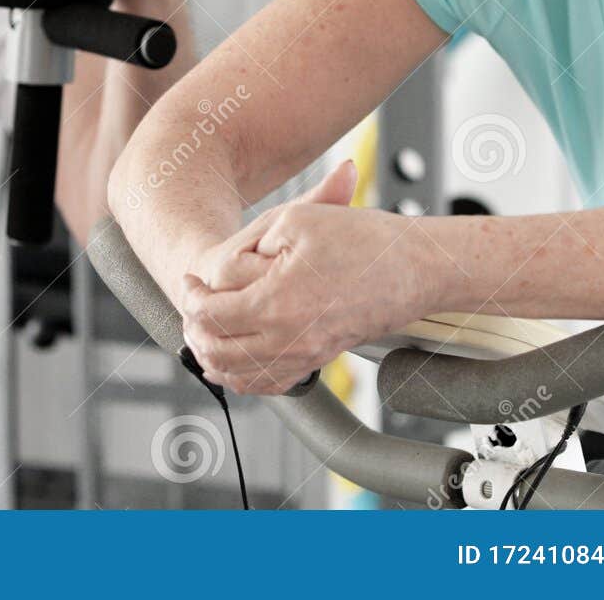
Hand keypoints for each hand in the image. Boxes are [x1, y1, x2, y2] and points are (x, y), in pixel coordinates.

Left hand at [180, 162, 444, 394]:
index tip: (190, 281)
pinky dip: (241, 376)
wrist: (414, 268)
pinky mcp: (318, 362)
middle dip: (194, 327)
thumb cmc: (362, 239)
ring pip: (238, 376)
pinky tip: (232, 357)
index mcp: (277, 303)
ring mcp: (305, 357)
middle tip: (192, 304)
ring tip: (204, 330)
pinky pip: (267, 384)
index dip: (190, 296)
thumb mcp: (295, 219)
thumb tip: (218, 270)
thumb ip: (248, 244)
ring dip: (211, 356)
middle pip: (216, 351)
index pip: (209, 314)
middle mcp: (289, 339)